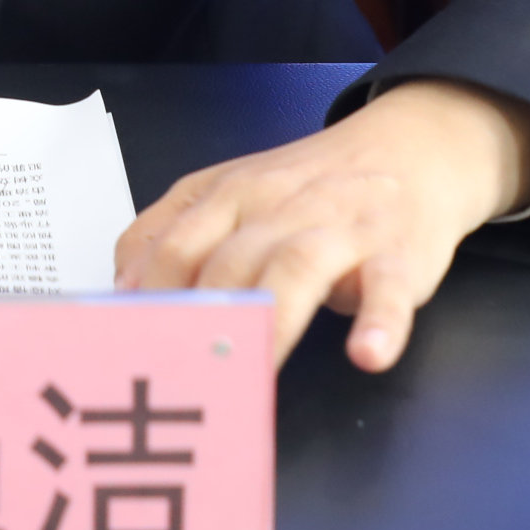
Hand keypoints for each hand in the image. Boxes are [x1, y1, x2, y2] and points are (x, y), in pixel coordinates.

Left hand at [112, 78, 529, 369]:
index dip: (146, 300)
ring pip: (295, 268)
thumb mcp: (231, 191)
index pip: (173, 245)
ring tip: (250, 374)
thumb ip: (171, 232)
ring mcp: (341, 229)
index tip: (126, 351)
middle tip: (178, 383)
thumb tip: (118, 291)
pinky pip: (388, 289)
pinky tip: (366, 354)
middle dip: (198, 323)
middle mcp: (279, 208)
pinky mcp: (399, 256)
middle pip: (226, 262)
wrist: (411, 146)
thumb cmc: (309, 185)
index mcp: (230, 194)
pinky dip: (379, 322)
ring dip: (269, 322)